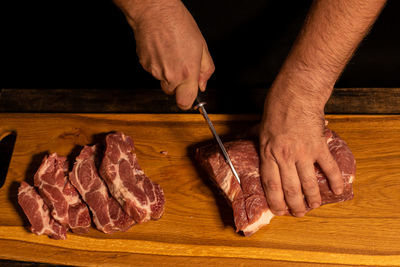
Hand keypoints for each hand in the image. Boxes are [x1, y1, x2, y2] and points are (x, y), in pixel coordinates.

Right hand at [116, 0, 214, 109]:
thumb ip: (206, 70)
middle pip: (172, 92)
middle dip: (177, 84)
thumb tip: (203, 84)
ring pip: (162, 81)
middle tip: (180, 66)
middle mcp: (171, 75)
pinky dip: (157, 64)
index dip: (188, 101)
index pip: (185, 102)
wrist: (155, 12)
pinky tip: (161, 50)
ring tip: (170, 53)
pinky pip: (153, 71)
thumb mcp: (202, 46)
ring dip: (166, 72)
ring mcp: (155, 71)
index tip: (189, 96)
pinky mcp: (145, 65)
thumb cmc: (178, 24)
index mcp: (187, 72)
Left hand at [259, 82, 343, 216]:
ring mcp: (303, 153)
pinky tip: (337, 190)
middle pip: (290, 189)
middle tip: (298, 213)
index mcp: (268, 153)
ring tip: (314, 206)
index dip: (276, 202)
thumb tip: (246, 140)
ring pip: (308, 183)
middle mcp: (284, 157)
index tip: (279, 211)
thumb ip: (256, 139)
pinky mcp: (318, 146)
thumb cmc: (276, 108)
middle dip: (295, 205)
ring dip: (312, 199)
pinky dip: (335, 180)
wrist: (296, 94)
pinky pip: (328, 167)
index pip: (271, 185)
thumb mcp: (260, 127)